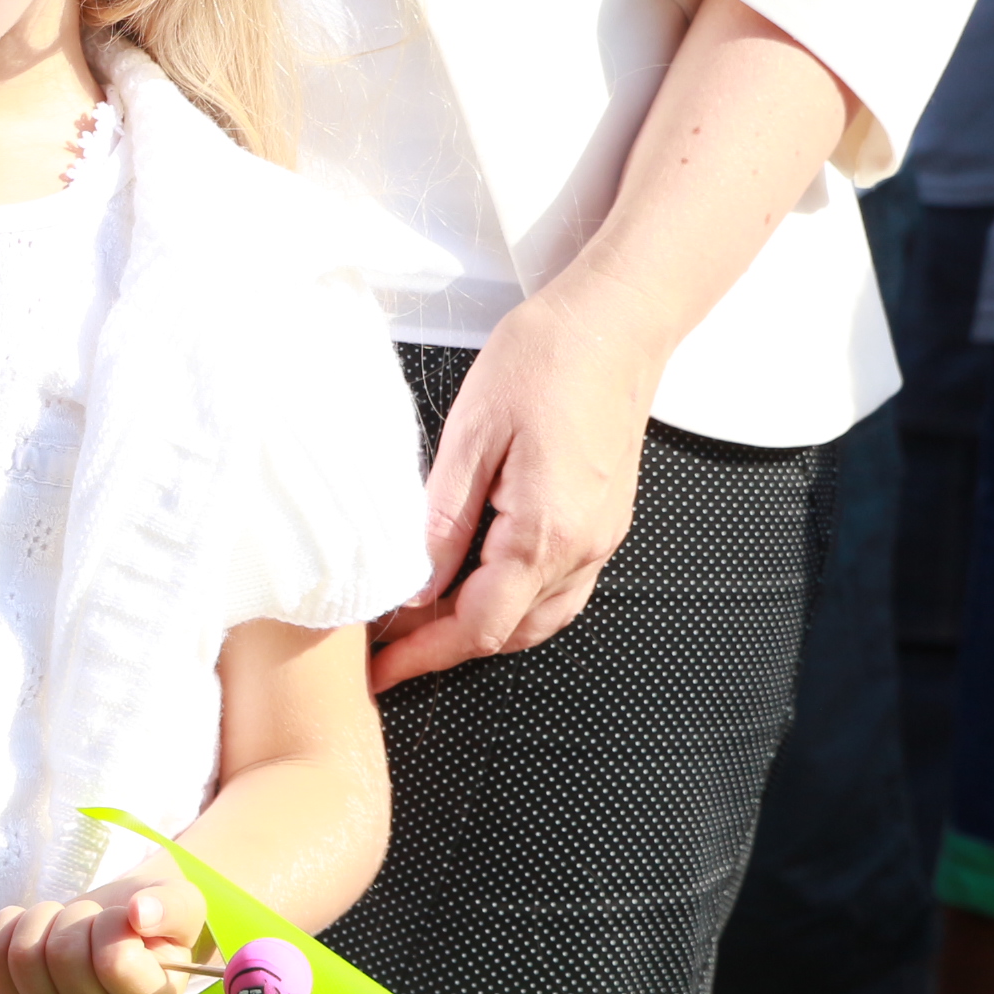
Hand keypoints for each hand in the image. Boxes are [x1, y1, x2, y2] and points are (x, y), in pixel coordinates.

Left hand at [0, 869, 208, 993]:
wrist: (122, 925)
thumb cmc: (156, 919)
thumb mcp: (182, 905)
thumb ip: (172, 908)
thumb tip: (139, 912)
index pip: (113, 962)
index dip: (113, 924)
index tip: (127, 919)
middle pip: (62, 956)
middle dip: (77, 916)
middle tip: (94, 917)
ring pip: (24, 956)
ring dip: (43, 918)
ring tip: (67, 920)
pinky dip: (5, 928)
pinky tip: (32, 923)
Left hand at [365, 284, 663, 691]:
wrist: (615, 324)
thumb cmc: (542, 362)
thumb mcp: (470, 437)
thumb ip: (442, 521)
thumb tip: (412, 587)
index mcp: (544, 533)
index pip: (477, 625)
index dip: (422, 654)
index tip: (378, 670)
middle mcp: (582, 549)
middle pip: (508, 633)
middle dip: (444, 648)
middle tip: (385, 647)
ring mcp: (601, 540)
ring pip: (538, 619)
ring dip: (480, 630)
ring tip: (420, 622)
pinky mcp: (605, 524)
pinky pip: (558, 590)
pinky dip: (513, 604)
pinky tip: (474, 586)